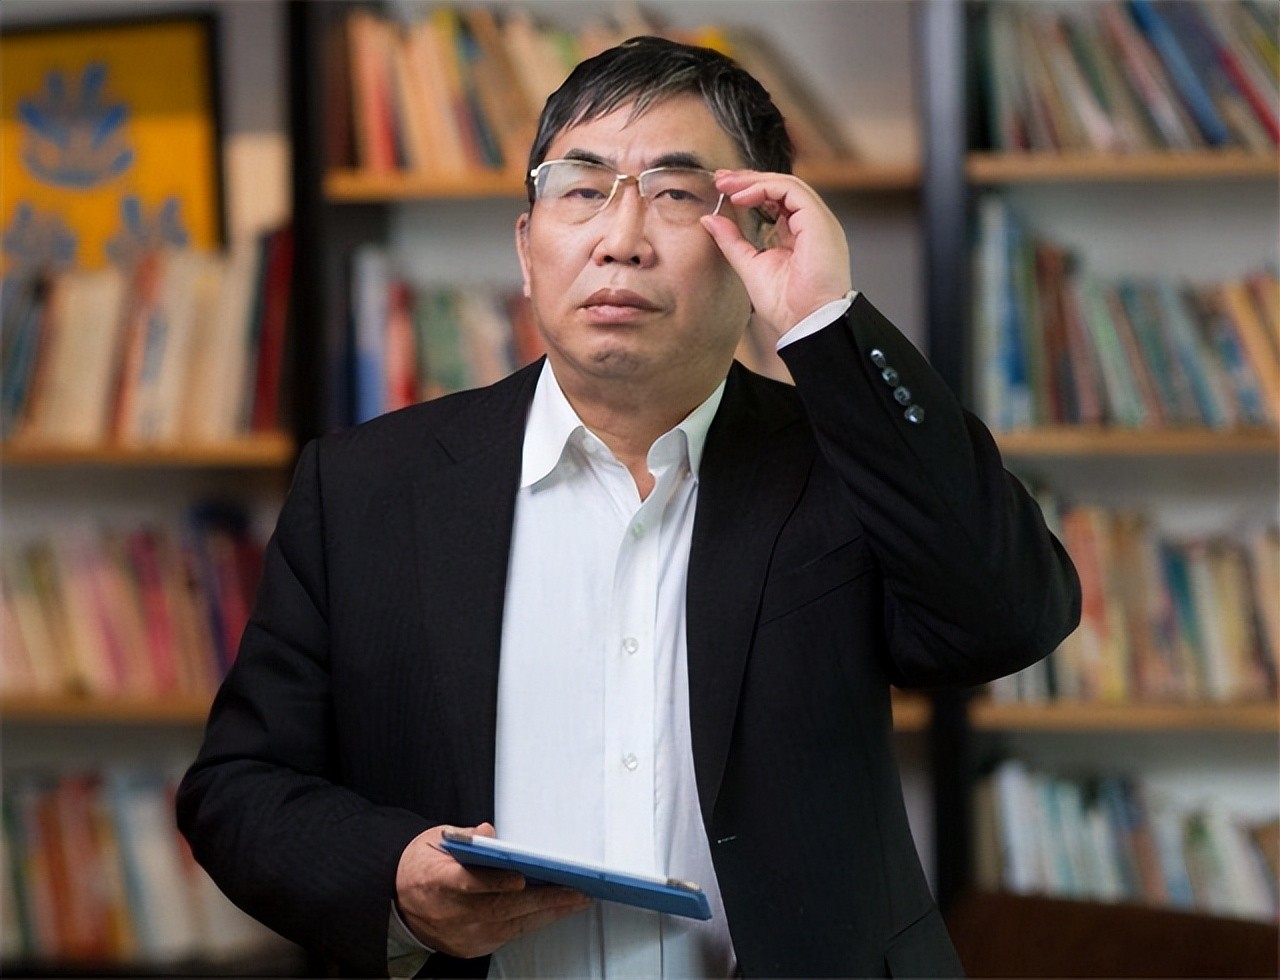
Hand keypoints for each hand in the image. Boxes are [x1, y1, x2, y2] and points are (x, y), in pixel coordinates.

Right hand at [395, 823, 591, 958]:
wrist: (398, 903)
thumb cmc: (423, 867)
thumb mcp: (435, 840)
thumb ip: (464, 836)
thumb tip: (487, 832)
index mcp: (436, 880)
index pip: (466, 883)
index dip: (493, 882)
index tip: (519, 878)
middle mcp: (449, 912)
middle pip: (498, 908)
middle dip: (540, 899)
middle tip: (573, 890)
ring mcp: (461, 933)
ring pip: (509, 925)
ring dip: (546, 913)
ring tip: (576, 899)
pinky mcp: (471, 947)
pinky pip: (508, 936)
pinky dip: (533, 922)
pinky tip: (555, 910)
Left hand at [701, 170, 851, 340]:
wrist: (806, 324)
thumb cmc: (786, 306)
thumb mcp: (750, 266)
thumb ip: (732, 241)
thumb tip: (709, 220)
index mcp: (802, 236)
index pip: (778, 201)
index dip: (751, 191)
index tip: (724, 190)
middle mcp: (814, 225)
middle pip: (783, 188)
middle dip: (750, 180)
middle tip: (721, 179)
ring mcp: (820, 222)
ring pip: (788, 184)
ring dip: (754, 180)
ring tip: (727, 184)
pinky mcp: (819, 222)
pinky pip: (792, 190)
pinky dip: (765, 188)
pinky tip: (742, 196)